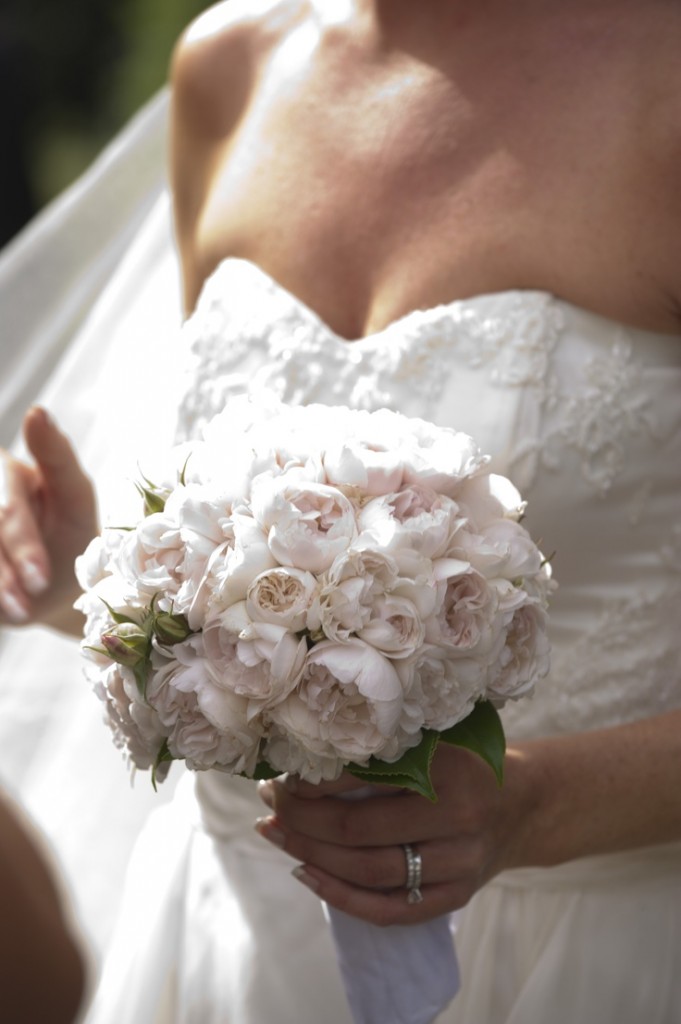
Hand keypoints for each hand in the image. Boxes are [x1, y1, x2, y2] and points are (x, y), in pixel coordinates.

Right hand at [0, 407, 97, 631]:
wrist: (53, 591)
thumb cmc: (70, 534)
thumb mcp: (75, 497)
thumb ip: (57, 457)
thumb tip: (37, 412)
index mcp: (1, 470)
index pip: (7, 507)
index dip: (23, 543)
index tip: (42, 576)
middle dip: (13, 565)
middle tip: (35, 594)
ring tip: (21, 613)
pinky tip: (7, 611)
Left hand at [257, 744, 531, 925]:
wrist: (524, 804)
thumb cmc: (465, 762)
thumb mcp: (435, 739)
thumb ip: (387, 746)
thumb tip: (307, 754)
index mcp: (448, 769)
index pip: (364, 779)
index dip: (315, 781)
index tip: (283, 773)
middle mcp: (457, 819)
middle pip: (358, 829)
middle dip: (302, 818)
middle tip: (269, 802)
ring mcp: (458, 864)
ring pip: (368, 871)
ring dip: (311, 853)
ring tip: (276, 833)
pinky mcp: (455, 896)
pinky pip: (390, 909)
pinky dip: (341, 896)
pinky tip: (306, 873)